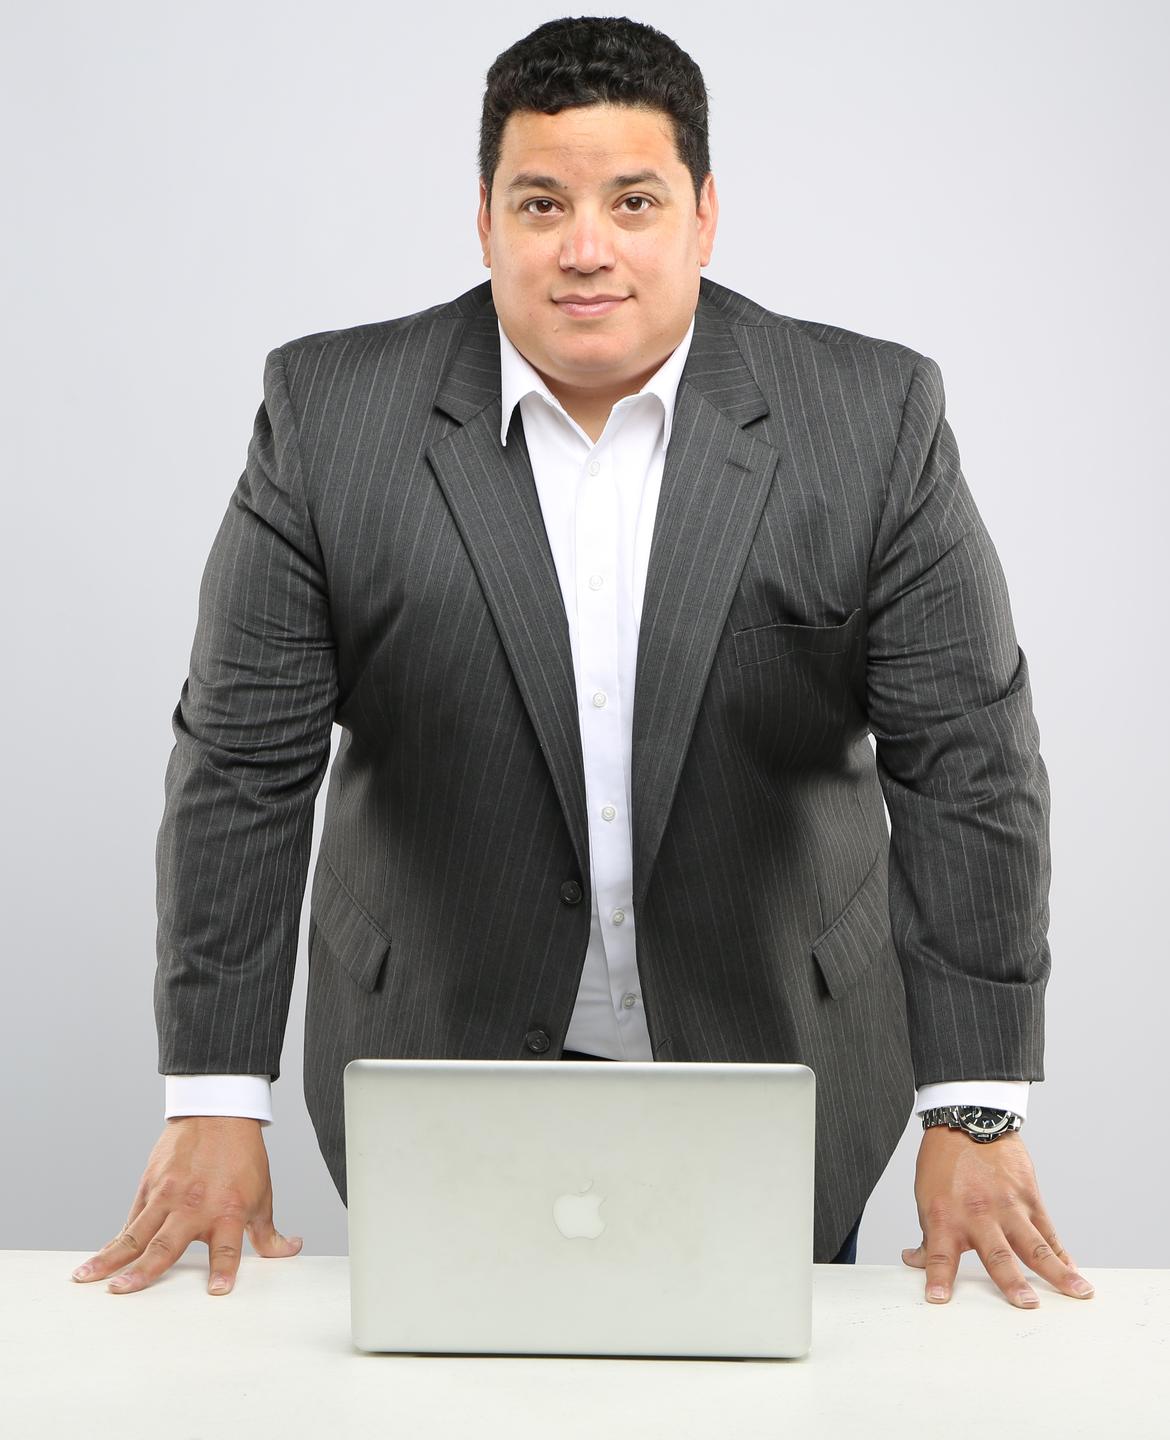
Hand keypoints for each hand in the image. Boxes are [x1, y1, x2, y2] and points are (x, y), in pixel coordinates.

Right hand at [69, 1116, 302, 1295]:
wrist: (219, 1113)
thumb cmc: (242, 1157)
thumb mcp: (261, 1195)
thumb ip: (268, 1233)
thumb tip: (290, 1250)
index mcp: (228, 1210)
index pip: (228, 1248)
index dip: (225, 1270)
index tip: (217, 1292)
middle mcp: (195, 1205)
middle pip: (166, 1244)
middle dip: (142, 1271)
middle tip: (121, 1291)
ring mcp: (168, 1195)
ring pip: (135, 1232)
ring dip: (110, 1257)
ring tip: (87, 1276)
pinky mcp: (150, 1185)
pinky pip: (132, 1218)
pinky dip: (117, 1238)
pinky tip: (100, 1256)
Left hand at [901, 1125, 1094, 1306]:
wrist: (969, 1120)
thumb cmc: (944, 1161)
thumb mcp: (926, 1196)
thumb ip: (928, 1235)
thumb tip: (915, 1261)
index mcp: (945, 1216)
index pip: (939, 1254)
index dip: (938, 1278)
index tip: (938, 1300)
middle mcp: (978, 1215)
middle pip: (997, 1254)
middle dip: (1011, 1282)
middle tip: (1026, 1304)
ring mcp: (1007, 1206)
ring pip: (1035, 1245)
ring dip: (1057, 1271)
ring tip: (1078, 1293)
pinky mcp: (1029, 1197)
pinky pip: (1047, 1230)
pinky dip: (1061, 1252)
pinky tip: (1074, 1271)